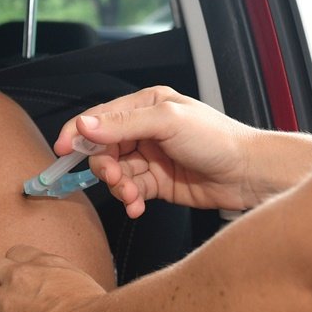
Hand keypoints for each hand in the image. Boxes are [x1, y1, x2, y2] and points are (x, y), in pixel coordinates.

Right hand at [57, 86, 261, 218]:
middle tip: (116, 178)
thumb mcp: (166, 122)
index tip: (62, 150)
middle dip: (105, 166)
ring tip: (134, 196)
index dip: (77, 132)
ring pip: (115, 173)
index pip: (99, 117)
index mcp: (145, 105)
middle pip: (103, 148)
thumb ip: (122, 124)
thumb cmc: (218, 139)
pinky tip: (137, 206)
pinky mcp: (156, 183)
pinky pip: (129, 191)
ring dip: (119, 187)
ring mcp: (150, 158)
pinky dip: (129, 200)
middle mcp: (145, 130)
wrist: (249, 174)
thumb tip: (83, 125)